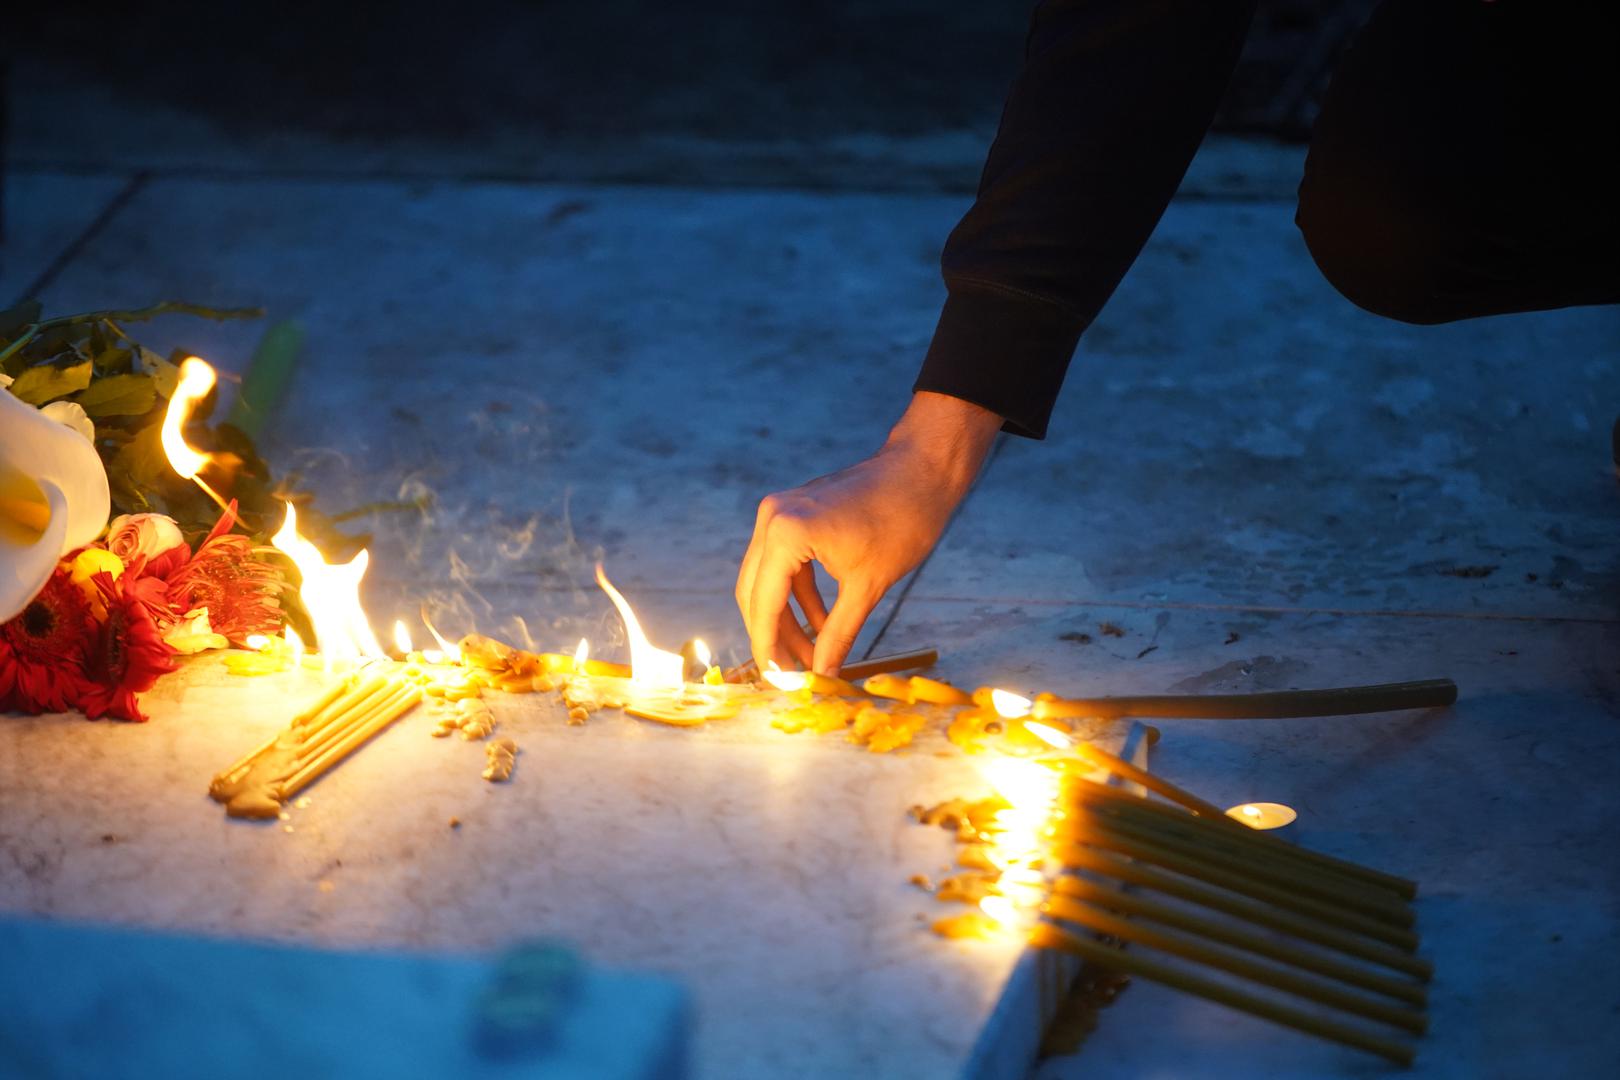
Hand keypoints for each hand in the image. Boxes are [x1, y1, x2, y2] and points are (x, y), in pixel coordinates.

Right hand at [736, 391, 1000, 674]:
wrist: (923, 471)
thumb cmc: (902, 521)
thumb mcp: (867, 587)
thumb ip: (838, 635)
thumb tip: (823, 675)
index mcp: (785, 533)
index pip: (763, 604)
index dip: (768, 648)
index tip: (777, 682)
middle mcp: (772, 518)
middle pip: (754, 592)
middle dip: (773, 636)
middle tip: (791, 675)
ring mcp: (780, 512)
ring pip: (767, 580)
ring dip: (786, 619)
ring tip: (809, 657)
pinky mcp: (793, 514)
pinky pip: (784, 565)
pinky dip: (798, 596)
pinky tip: (819, 625)